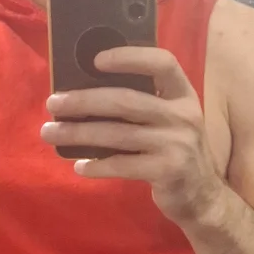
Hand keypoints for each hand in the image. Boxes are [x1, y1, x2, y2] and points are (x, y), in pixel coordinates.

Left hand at [41, 47, 226, 226]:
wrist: (202, 196)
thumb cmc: (175, 150)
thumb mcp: (169, 120)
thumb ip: (143, 103)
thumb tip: (85, 89)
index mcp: (183, 94)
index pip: (162, 63)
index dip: (129, 57)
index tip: (95, 60)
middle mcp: (183, 115)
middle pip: (125, 100)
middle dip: (83, 101)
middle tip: (52, 103)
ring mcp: (178, 144)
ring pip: (117, 134)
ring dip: (78, 133)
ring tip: (51, 133)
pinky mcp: (168, 171)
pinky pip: (123, 165)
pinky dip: (97, 165)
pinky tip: (79, 166)